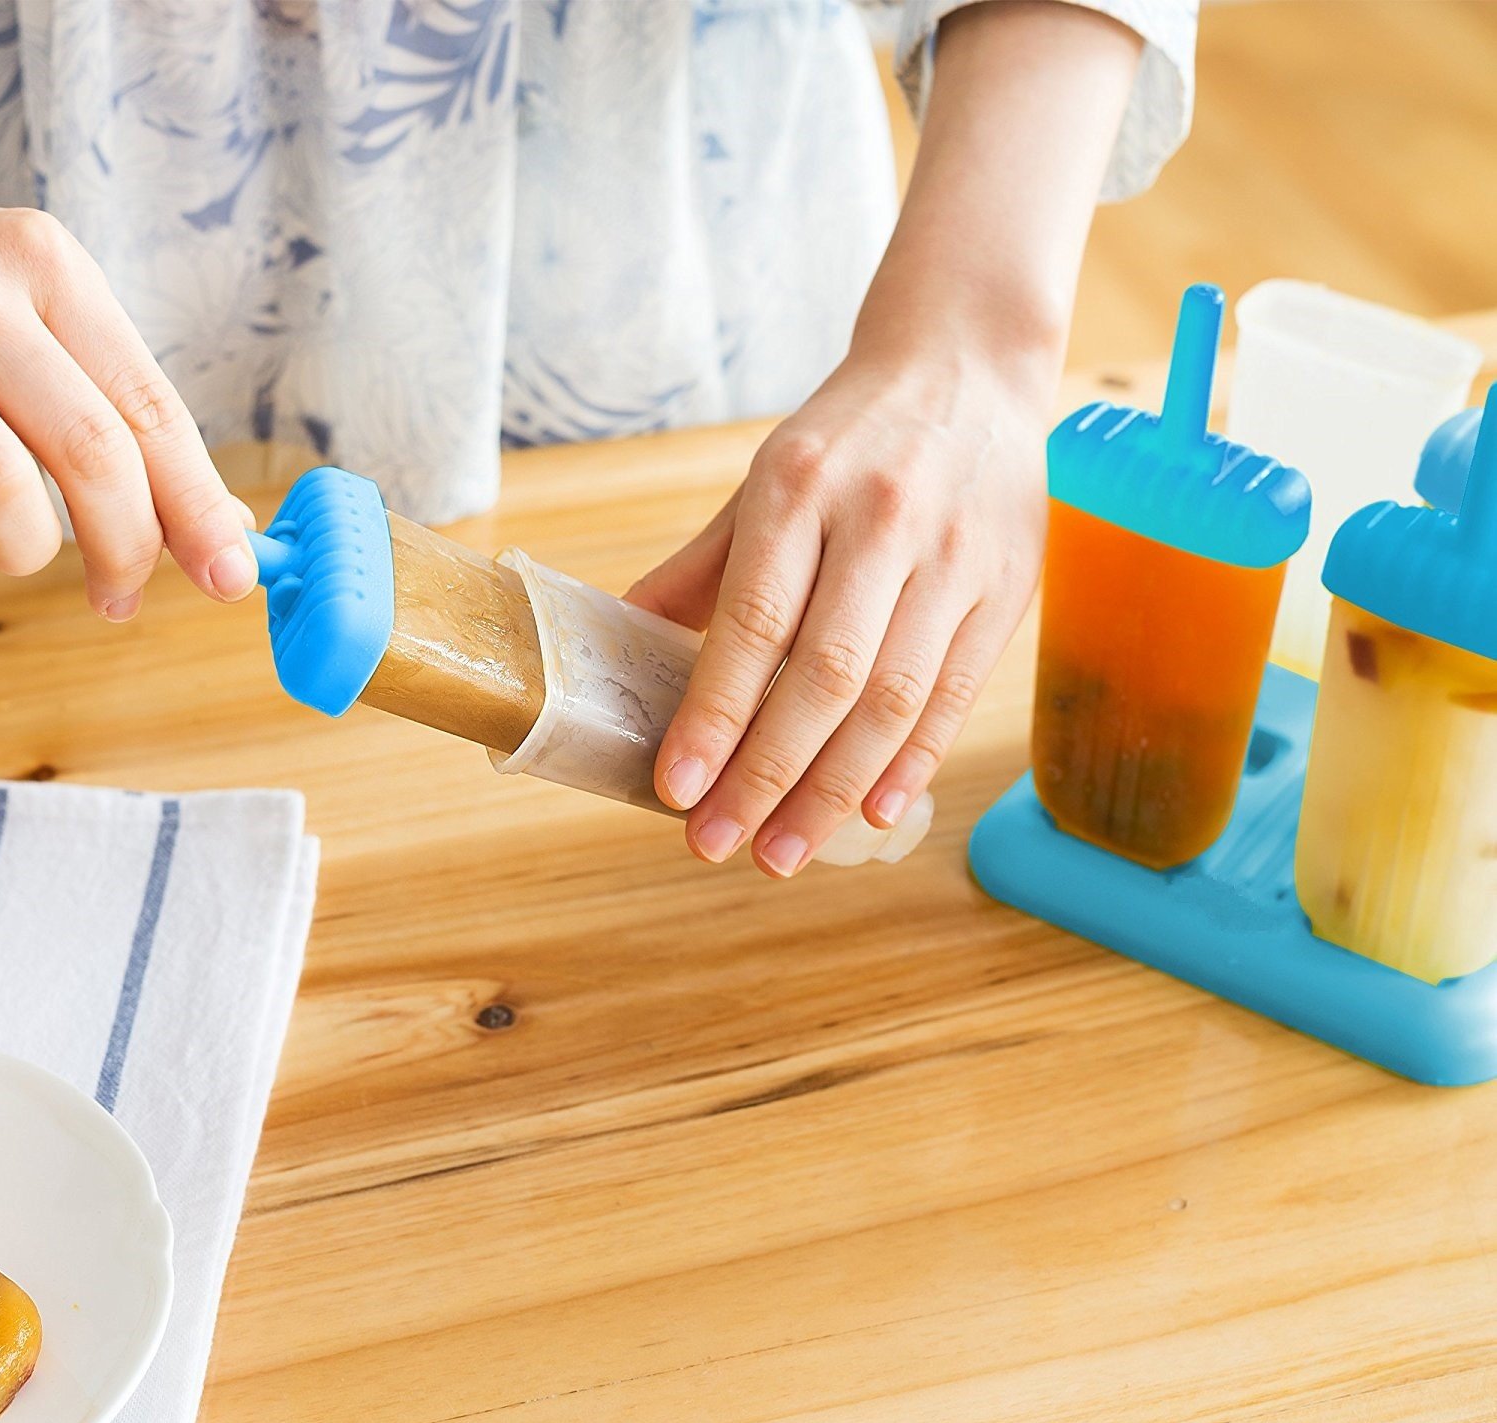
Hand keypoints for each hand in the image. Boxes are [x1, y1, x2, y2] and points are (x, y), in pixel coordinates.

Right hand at [0, 208, 255, 618]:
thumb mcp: (50, 342)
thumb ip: (129, 421)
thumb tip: (229, 529)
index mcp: (49, 267)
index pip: (153, 412)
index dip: (198, 507)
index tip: (232, 576)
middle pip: (98, 453)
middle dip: (129, 547)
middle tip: (125, 598)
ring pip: (12, 496)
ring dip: (30, 547)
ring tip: (23, 544)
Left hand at [626, 348, 1048, 875]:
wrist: (970, 363)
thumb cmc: (852, 434)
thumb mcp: (766, 478)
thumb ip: (703, 566)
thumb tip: (623, 637)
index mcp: (801, 489)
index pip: (753, 623)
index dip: (714, 716)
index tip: (676, 788)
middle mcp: (881, 521)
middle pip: (824, 677)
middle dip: (767, 776)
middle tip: (718, 844)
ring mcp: (954, 557)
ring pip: (892, 698)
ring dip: (834, 790)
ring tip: (783, 851)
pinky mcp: (1007, 586)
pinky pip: (954, 693)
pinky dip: (911, 762)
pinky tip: (871, 813)